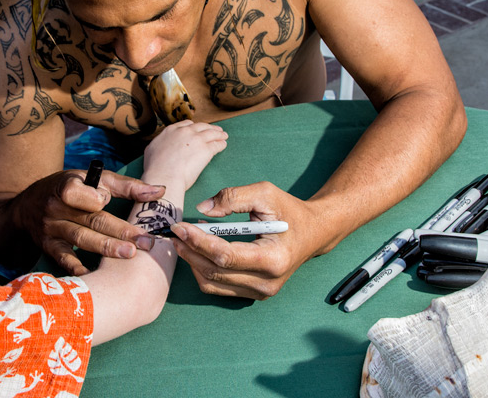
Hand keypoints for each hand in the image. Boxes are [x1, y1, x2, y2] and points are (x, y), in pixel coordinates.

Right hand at [16, 168, 166, 274]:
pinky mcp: (48, 246)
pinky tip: (95, 276)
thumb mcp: (92, 179)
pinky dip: (78, 268)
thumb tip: (160, 191)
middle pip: (91, 219)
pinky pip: (64, 259)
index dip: (95, 197)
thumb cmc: (68, 188)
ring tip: (130, 254)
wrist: (27, 204)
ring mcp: (51, 229)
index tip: (108, 200)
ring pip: (81, 239)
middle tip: (146, 241)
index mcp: (66, 186)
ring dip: (106, 248)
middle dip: (120, 230)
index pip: (80, 192)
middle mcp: (56, 208)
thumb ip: (126, 186)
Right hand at [143, 121, 228, 189]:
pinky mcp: (206, 150)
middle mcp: (184, 132)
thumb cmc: (155, 169)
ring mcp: (196, 139)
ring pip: (212, 133)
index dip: (194, 127)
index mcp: (171, 131)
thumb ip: (160, 143)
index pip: (186, 124)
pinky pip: (217, 145)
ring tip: (223, 136)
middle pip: (201, 126)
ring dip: (219, 134)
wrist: (164, 177)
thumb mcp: (152, 150)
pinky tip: (223, 145)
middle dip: (209, 128)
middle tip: (215, 130)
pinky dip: (221, 144)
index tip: (198, 130)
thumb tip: (162, 145)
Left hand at [170, 182, 324, 299]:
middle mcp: (267, 282)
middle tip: (174, 231)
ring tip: (184, 239)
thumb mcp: (265, 193)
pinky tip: (198, 249)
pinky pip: (218, 287)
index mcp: (274, 258)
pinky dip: (202, 269)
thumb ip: (232, 197)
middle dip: (190, 250)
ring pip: (212, 283)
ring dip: (192, 261)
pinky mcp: (253, 294)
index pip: (226, 256)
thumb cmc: (289, 211)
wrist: (313, 233)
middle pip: (215, 271)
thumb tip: (201, 209)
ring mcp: (261, 293)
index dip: (199, 241)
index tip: (180, 227)